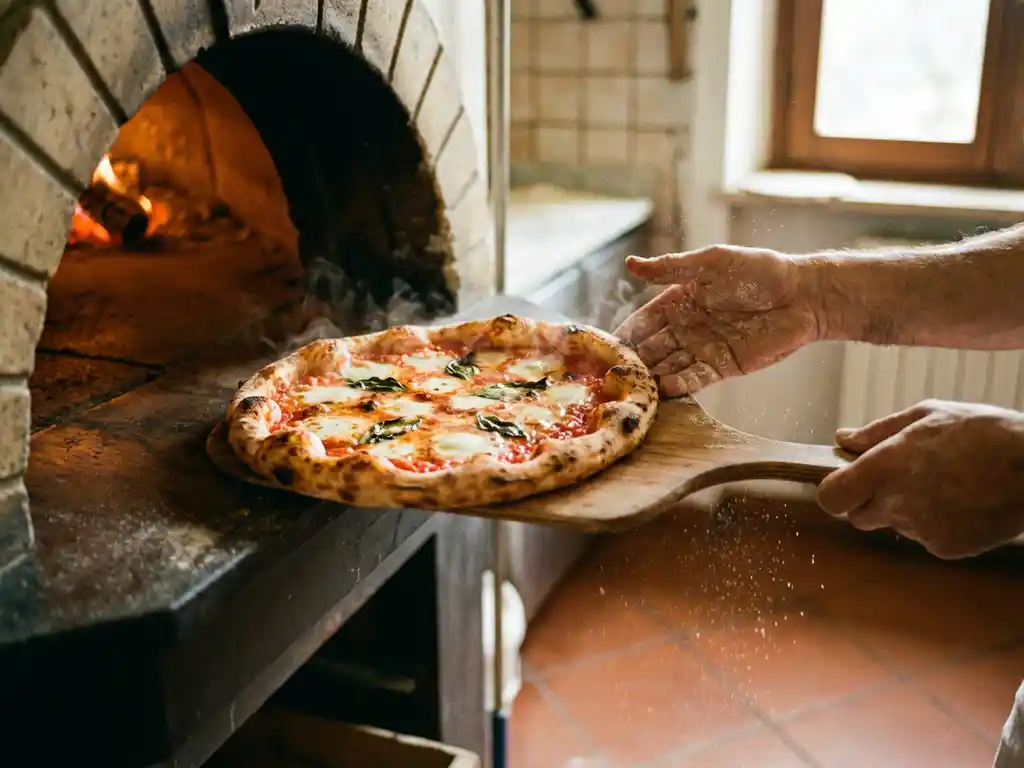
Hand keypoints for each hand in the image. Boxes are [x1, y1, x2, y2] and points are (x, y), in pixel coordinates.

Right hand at [614, 246, 821, 395]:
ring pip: (668, 367)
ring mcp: (702, 349)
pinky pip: (694, 379)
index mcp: (678, 301)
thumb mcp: (712, 262)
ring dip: (652, 377)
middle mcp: (685, 328)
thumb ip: (671, 267)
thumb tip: (629, 264)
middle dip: (633, 362)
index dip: (624, 335)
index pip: (642, 322)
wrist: (803, 295)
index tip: (604, 349)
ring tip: (633, 387)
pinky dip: (678, 386)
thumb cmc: (759, 271)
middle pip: (651, 349)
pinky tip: (664, 390)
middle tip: (612, 376)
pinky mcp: (722, 367)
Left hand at [818, 399, 1023, 558]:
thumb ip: (877, 431)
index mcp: (885, 468)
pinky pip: (925, 538)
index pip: (831, 498)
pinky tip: (962, 501)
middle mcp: (897, 504)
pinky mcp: (945, 549)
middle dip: (869, 501)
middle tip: (903, 477)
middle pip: (858, 516)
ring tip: (944, 482)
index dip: (835, 491)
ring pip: (895, 525)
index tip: (847, 482)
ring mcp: (921, 531)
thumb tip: (843, 439)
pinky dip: (936, 523)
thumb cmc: (982, 432)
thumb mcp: (926, 415)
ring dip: (906, 509)